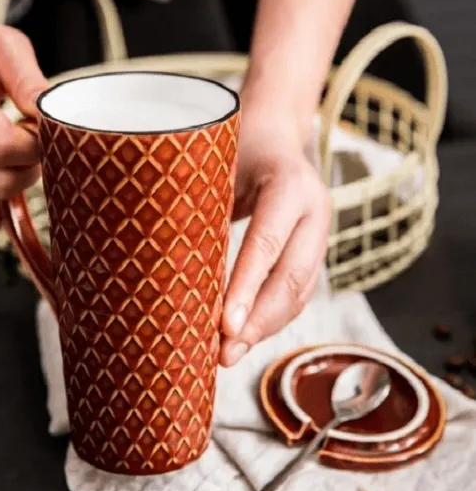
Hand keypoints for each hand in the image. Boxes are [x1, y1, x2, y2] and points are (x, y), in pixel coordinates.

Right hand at [0, 8, 47, 242]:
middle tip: (29, 145)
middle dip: (30, 168)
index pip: (5, 149)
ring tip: (13, 160)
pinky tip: (1, 183)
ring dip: (15, 191)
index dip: (36, 146)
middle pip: (2, 184)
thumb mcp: (6, 47)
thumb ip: (31, 79)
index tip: (38, 129)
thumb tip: (53, 117)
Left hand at [220, 103, 330, 366]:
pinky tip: (248, 335)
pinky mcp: (314, 250)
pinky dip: (273, 317)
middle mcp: (313, 209)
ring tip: (231, 354)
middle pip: (291, 276)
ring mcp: (319, 232)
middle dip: (257, 321)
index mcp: (289, 183)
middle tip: (225, 354)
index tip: (224, 327)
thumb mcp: (217, 166)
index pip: (267, 241)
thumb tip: (171, 271)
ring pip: (299, 291)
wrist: (273, 136)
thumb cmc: (234, 149)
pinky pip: (299, 291)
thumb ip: (205, 210)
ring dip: (266, 327)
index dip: (246, 286)